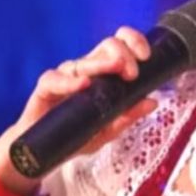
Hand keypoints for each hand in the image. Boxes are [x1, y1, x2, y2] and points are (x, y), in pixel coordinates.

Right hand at [0, 27, 156, 195]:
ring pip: (83, 61)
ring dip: (101, 63)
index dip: (134, 43)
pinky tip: (83, 84)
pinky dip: (69, 82)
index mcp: (104, 73)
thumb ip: (127, 116)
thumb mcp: (107, 130)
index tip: (146, 57)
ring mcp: (65, 77)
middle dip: (123, 54)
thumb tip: (152, 102)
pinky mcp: (45, 88)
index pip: (120, 45)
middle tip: (132, 73)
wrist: (43, 152)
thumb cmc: (76, 134)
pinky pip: (55, 79)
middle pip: (106, 47)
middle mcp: (86, 70)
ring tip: (116, 68)